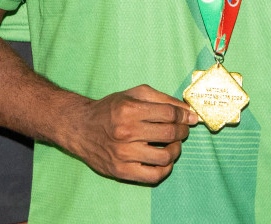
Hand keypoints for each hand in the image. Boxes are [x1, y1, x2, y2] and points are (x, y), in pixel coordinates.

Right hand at [62, 84, 198, 184]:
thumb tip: (187, 111)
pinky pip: (153, 175)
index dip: (184, 116)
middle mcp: (126, 132)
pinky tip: (164, 160)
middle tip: (182, 130)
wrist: (81, 128)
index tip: (190, 118)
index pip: (169, 113)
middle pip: (169, 133)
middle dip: (182, 131)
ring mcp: (123, 154)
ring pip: (165, 156)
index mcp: (130, 110)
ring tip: (173, 145)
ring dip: (176, 150)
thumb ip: (162, 99)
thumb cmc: (110, 109)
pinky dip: (165, 169)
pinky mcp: (121, 171)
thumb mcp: (133, 94)